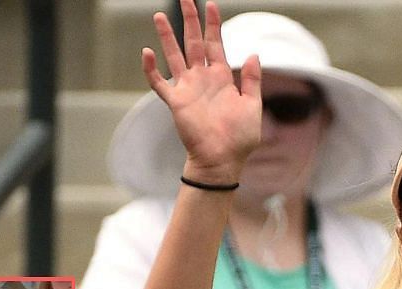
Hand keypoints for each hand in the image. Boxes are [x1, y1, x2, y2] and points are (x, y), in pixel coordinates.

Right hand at [143, 0, 261, 182]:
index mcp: (222, 77)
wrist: (223, 160)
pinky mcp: (175, 102)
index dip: (213, 24)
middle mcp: (203, 78)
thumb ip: (253, 80)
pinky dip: (152, 69)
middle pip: (194, 42)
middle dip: (190, 20)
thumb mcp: (252, 105)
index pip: (216, 44)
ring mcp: (187, 88)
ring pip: (175, 55)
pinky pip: (159, 82)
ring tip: (160, 15)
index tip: (211, 4)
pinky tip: (147, 52)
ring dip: (167, 36)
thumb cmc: (240, 137)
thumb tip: (254, 54)